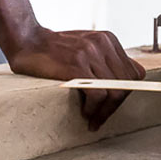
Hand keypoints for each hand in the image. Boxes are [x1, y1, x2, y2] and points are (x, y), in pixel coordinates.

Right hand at [6, 27, 145, 129]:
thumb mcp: (86, 45)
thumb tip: (127, 82)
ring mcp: (90, 53)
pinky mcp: (77, 65)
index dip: (126, 92)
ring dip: (105, 112)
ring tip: (93, 119)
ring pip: (115, 91)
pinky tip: (85, 113)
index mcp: (108, 40)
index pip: (134, 73)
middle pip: (127, 84)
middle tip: (100, 118)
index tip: (112, 105)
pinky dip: (94, 109)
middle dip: (116, 106)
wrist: (27, 40)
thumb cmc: (54, 48)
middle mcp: (102, 44)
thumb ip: (105, 59)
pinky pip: (98, 94)